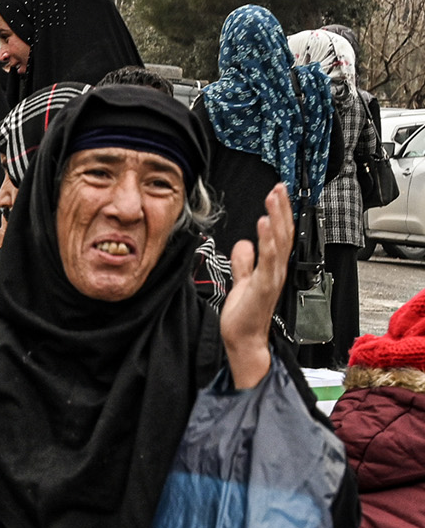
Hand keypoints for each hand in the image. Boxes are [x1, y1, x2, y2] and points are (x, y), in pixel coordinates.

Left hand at [221, 183, 292, 389]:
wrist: (243, 340)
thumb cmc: (244, 316)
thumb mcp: (242, 282)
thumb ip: (244, 263)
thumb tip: (243, 245)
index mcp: (272, 268)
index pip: (280, 235)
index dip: (279, 214)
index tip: (276, 195)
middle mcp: (277, 270)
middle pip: (284, 233)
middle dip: (281, 209)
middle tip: (278, 188)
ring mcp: (272, 277)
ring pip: (280, 241)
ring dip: (276, 217)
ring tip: (273, 197)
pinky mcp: (264, 285)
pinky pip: (268, 259)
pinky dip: (268, 240)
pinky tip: (264, 224)